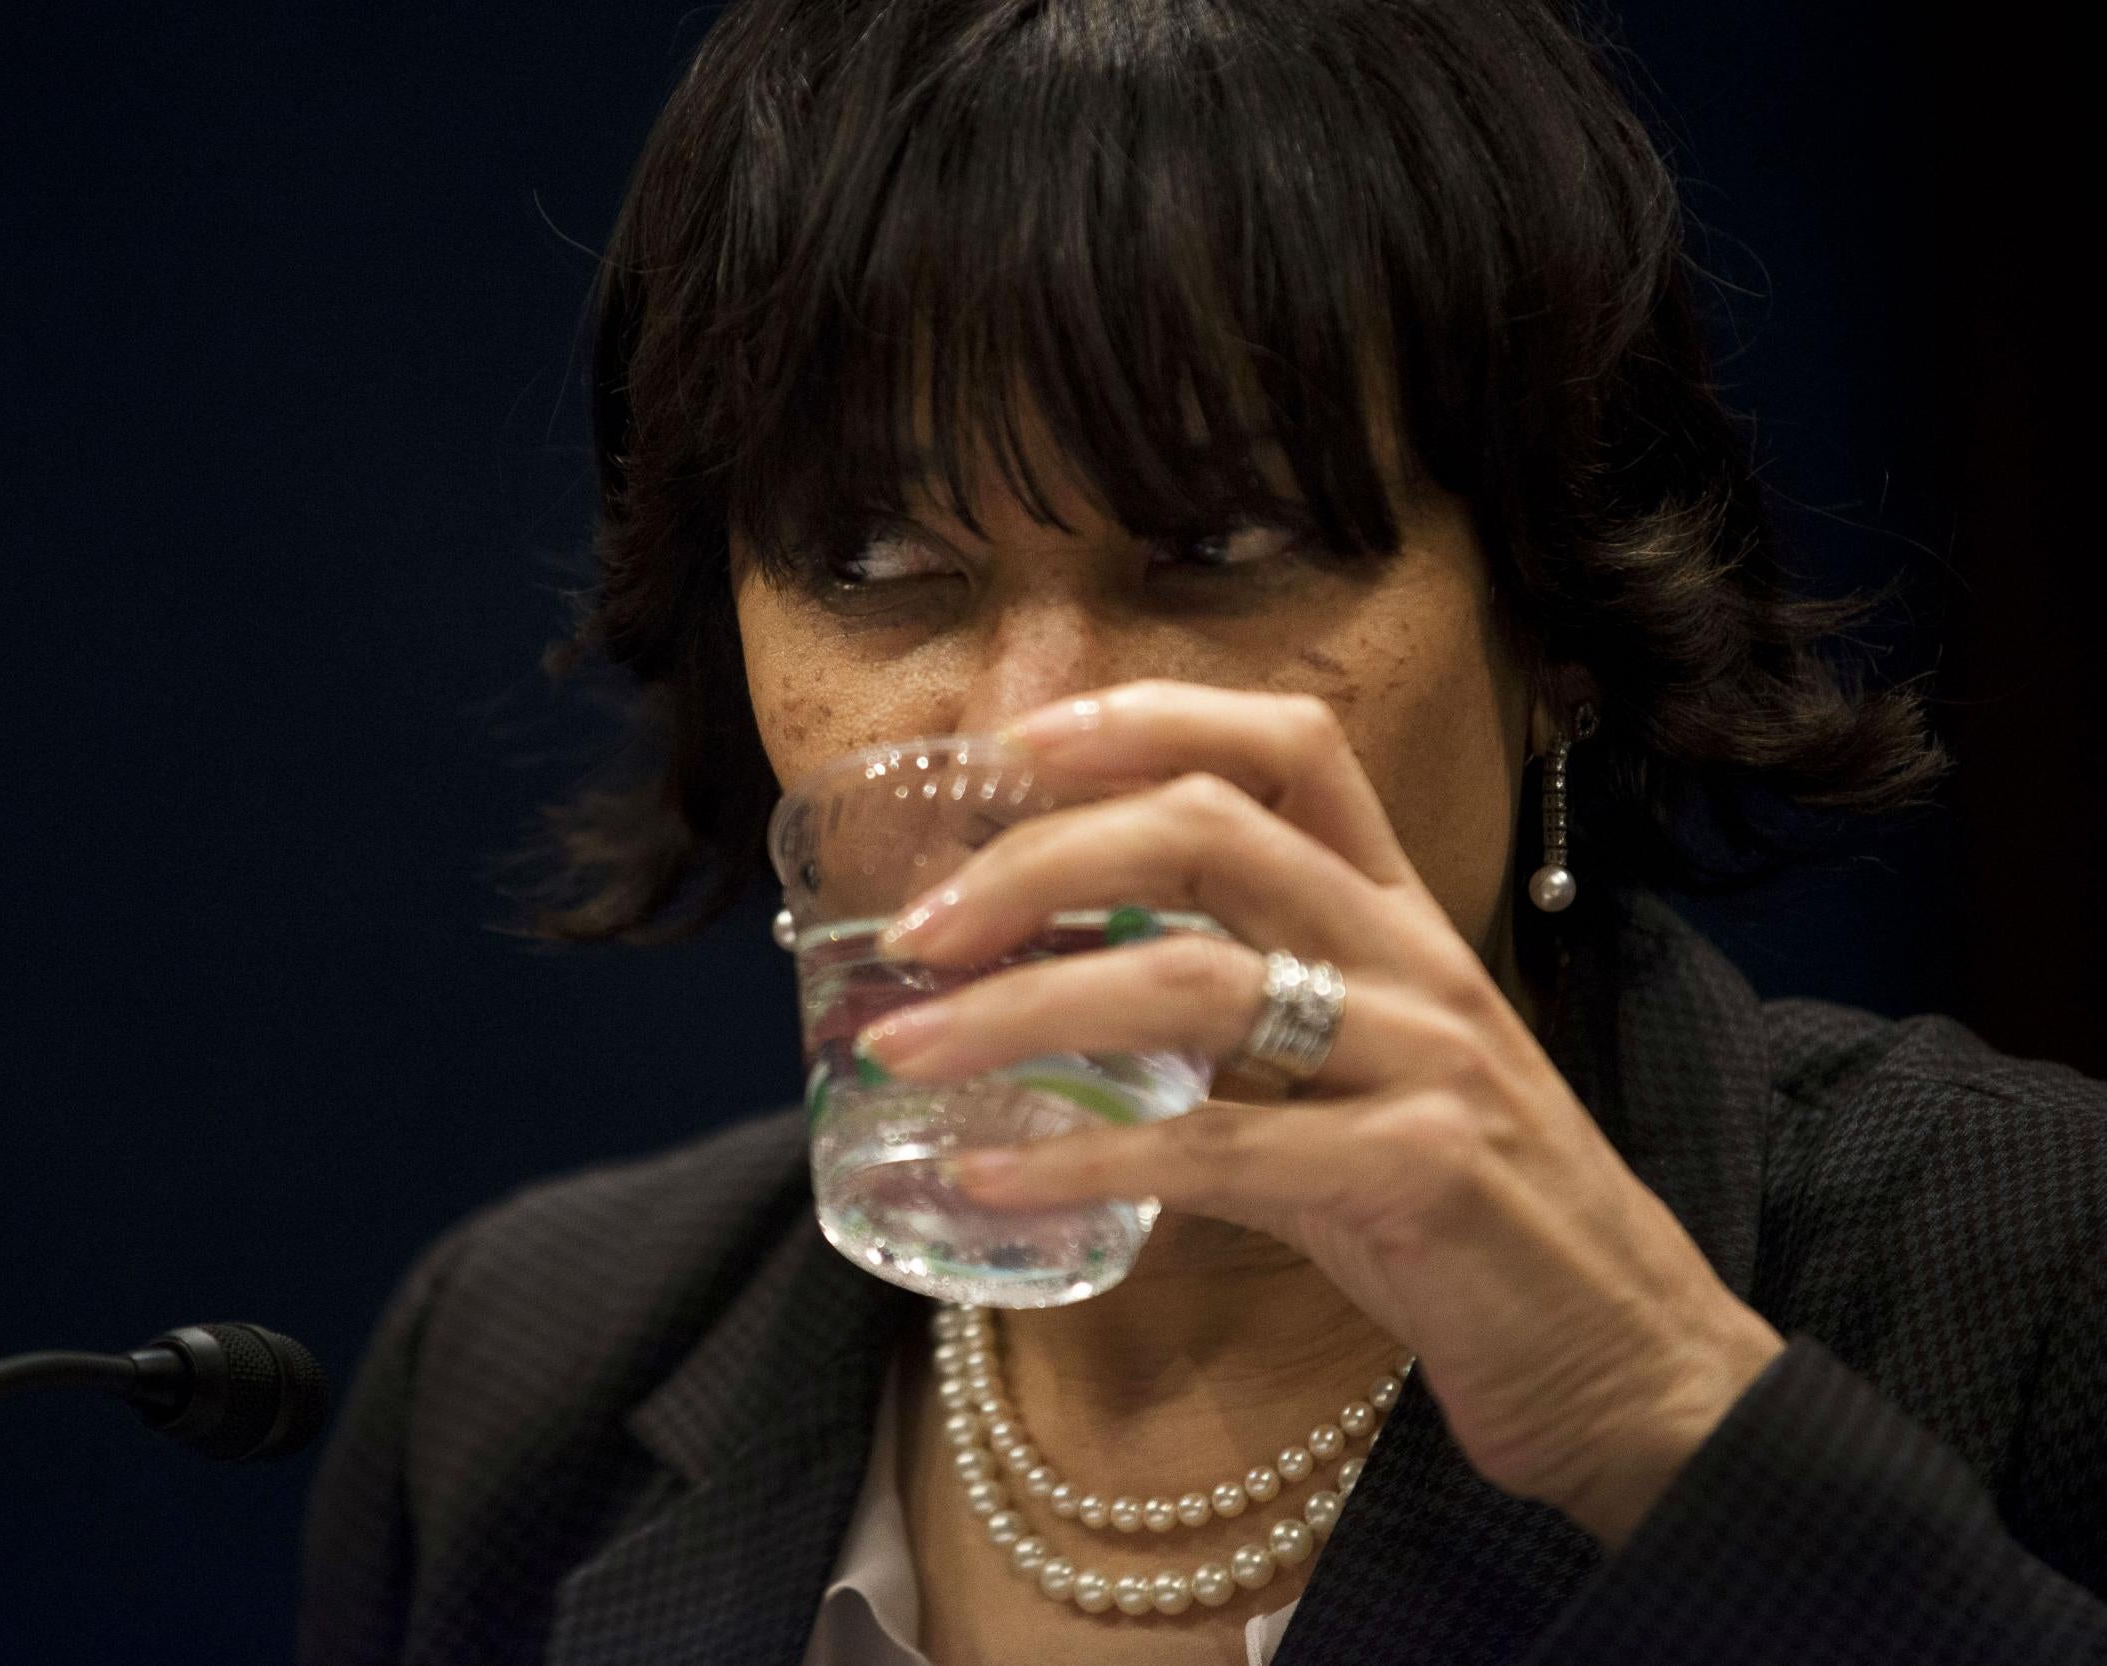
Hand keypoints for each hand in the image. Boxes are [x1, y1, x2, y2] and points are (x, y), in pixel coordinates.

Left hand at [852, 679, 1784, 1552]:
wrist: (1632, 1362)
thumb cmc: (1468, 1219)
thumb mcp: (1366, 1075)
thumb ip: (1250, 1016)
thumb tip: (1059, 989)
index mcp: (1399, 915)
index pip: (1289, 746)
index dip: (1148, 716)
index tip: (1012, 745)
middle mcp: (1413, 960)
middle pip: (1206, 831)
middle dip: (1038, 860)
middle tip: (912, 931)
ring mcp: (1424, 1061)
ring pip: (1190, 981)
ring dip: (1020, 1010)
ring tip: (903, 1051)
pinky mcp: (1417, 1175)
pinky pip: (1213, 1150)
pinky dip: (1080, 1163)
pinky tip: (986, 1179)